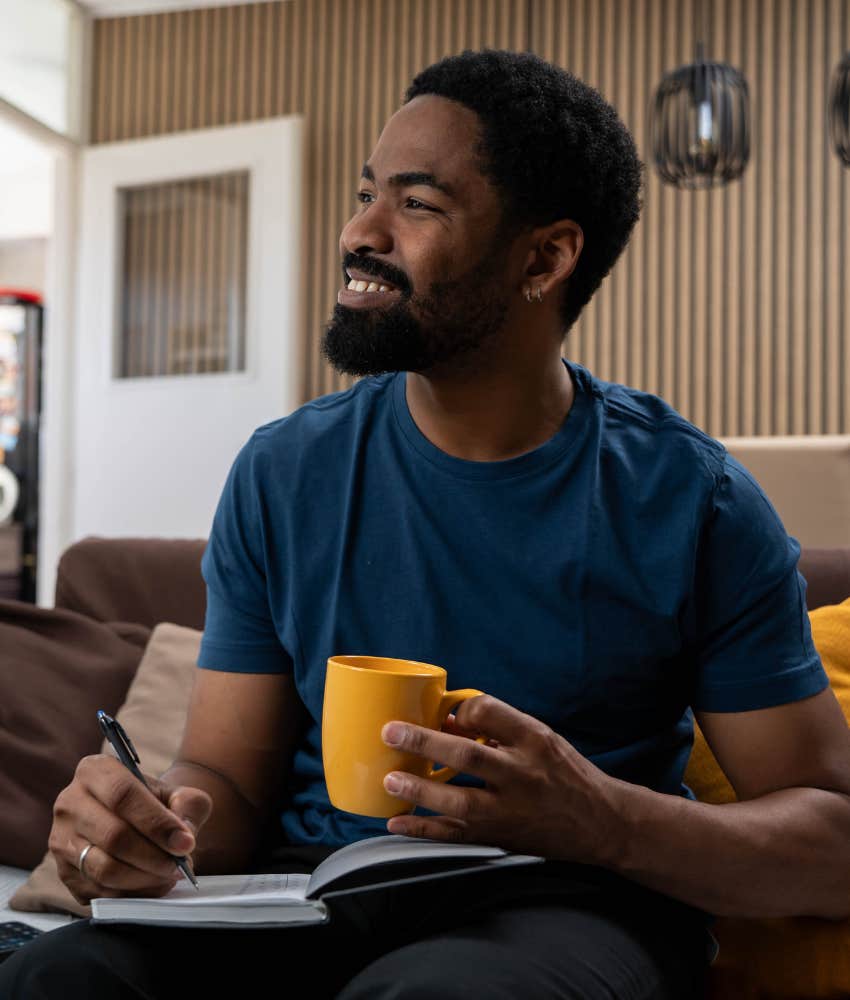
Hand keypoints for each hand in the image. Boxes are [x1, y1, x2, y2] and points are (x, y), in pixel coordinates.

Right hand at [50, 754, 211, 904]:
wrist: (134, 817)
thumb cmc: (156, 803)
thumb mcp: (178, 792)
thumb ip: (188, 806)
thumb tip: (184, 837)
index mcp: (95, 770)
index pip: (123, 795)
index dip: (156, 823)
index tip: (185, 843)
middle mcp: (70, 802)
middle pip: (113, 836)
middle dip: (153, 856)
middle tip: (178, 865)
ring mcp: (61, 840)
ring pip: (103, 868)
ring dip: (143, 879)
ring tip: (168, 875)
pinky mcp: (63, 873)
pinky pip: (97, 892)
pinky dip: (130, 895)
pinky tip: (151, 885)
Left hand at [381, 695, 624, 864]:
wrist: (601, 823)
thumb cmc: (565, 774)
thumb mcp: (541, 738)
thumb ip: (500, 727)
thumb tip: (449, 718)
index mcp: (534, 740)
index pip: (490, 713)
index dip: (461, 708)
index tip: (444, 710)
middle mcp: (523, 775)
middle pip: (469, 757)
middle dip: (426, 743)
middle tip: (391, 732)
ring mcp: (511, 810)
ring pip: (461, 803)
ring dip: (421, 791)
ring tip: (391, 779)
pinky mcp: (501, 836)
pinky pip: (457, 835)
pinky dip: (424, 829)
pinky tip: (398, 821)